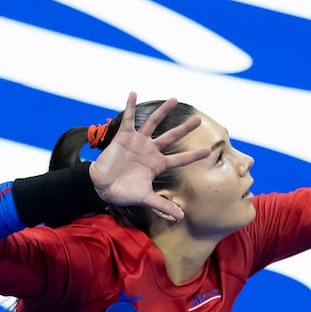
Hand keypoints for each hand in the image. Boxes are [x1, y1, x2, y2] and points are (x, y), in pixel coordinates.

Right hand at [89, 93, 209, 221]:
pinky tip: (133, 93)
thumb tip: (180, 217)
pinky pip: (127, 118)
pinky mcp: (124, 136)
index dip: (193, 156)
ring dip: (163, 111)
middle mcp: (150, 150)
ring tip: (174, 99)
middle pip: (171, 137)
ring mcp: (138, 142)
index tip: (208, 151)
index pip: (180, 159)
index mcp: (157, 164)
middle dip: (184, 129)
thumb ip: (162, 206)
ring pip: (153, 123)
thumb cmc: (124, 192)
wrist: (102, 187)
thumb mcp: (145, 199)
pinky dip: (129, 105)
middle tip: (198, 120)